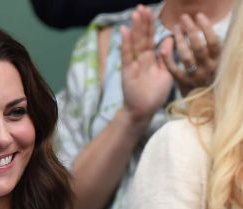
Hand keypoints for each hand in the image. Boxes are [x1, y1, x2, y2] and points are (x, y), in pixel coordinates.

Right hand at [120, 5, 173, 123]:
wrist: (143, 111)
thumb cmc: (156, 95)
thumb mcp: (167, 73)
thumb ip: (167, 56)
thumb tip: (170, 38)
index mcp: (152, 59)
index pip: (152, 38)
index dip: (151, 26)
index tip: (151, 11)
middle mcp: (142, 59)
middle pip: (143, 37)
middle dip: (143, 23)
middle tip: (142, 7)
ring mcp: (134, 64)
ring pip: (135, 43)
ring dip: (135, 29)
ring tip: (135, 14)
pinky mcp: (127, 71)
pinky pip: (127, 55)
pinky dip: (126, 43)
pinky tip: (124, 31)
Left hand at [159, 13, 221, 95]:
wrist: (204, 104)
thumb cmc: (209, 79)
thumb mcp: (214, 64)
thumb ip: (210, 51)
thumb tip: (201, 31)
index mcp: (217, 62)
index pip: (214, 42)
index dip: (207, 28)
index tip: (199, 17)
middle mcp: (207, 69)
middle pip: (199, 47)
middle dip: (191, 30)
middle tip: (184, 19)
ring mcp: (194, 77)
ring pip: (186, 56)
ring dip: (180, 40)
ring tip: (176, 29)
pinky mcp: (183, 84)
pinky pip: (173, 69)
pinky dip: (168, 58)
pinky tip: (164, 48)